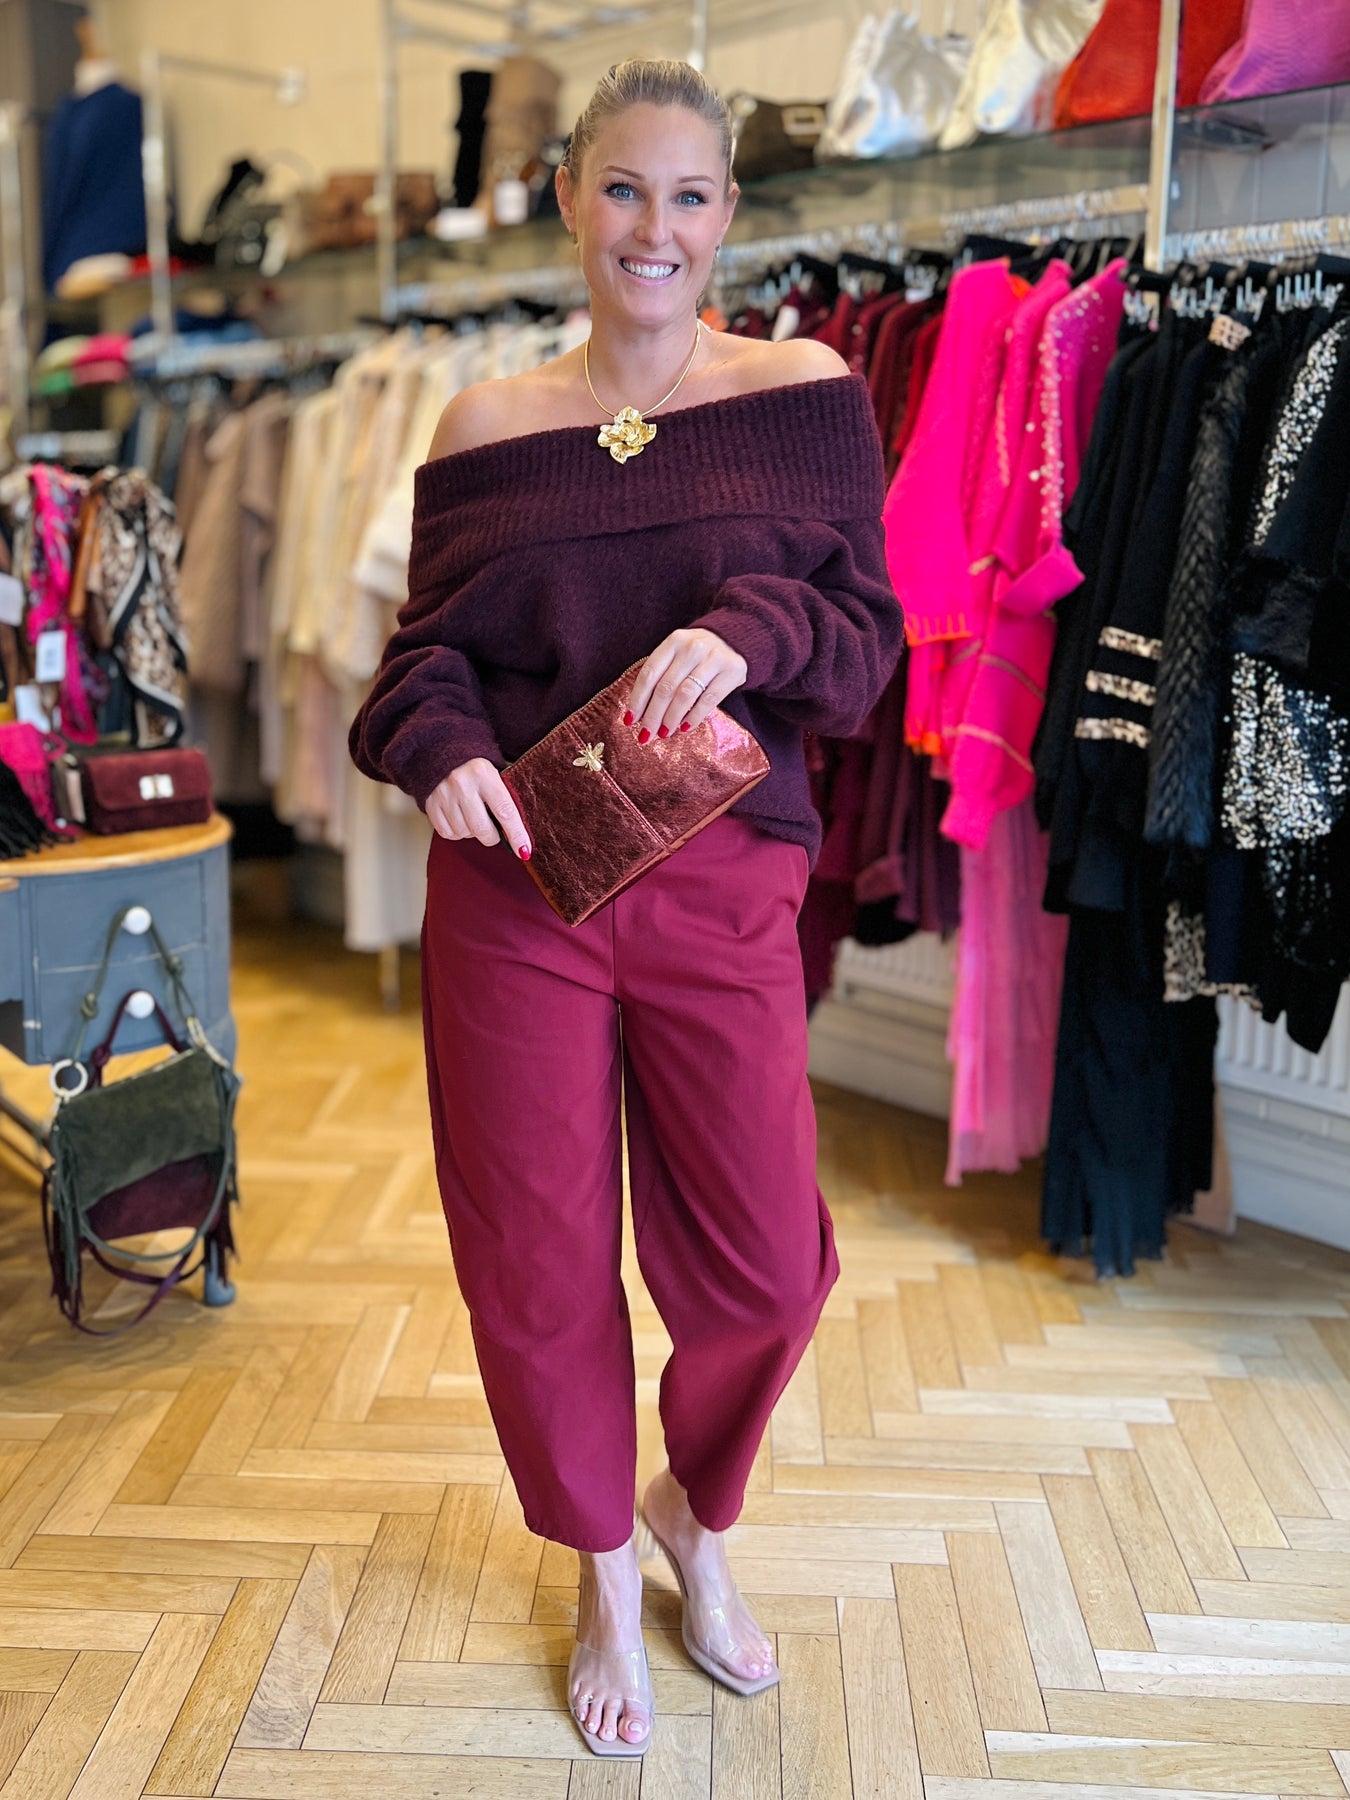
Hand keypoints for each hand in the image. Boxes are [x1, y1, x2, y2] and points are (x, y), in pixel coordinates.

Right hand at [426, 758, 530, 858]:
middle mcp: (461, 783)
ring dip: (473, 832)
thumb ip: (504, 798)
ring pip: (465, 833)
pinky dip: (457, 832)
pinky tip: (459, 818)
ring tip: (472, 815)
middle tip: (494, 831)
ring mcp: (443, 795)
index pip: (504, 811)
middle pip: (482, 829)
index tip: (524, 850)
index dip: (516, 834)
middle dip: (492, 837)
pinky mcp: (430, 804)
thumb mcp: (494, 772)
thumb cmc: (474, 767)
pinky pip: (448, 834)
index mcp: (483, 773)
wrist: (440, 751)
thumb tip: (518, 833)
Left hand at [626, 628, 747, 741]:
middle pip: (665, 687)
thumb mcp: (677, 654)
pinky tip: (685, 728)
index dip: (637, 699)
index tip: (630, 720)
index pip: (649, 674)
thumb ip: (661, 674)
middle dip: (653, 715)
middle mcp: (692, 648)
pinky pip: (708, 700)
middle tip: (646, 734)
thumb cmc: (697, 654)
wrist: (734, 639)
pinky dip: (694, 717)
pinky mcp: (731, 671)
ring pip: (685, 695)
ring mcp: (713, 658)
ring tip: (664, 733)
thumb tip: (640, 713)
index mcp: (673, 642)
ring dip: (671, 718)